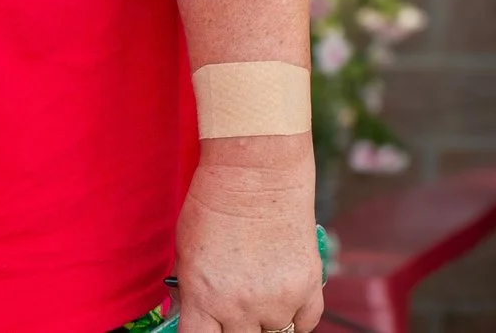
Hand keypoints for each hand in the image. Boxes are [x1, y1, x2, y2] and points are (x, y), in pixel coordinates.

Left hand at [175, 138, 321, 332]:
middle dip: (233, 329)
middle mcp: (241, 306)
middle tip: (233, 312)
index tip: (204, 328)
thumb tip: (194, 315)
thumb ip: (193, 291)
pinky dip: (295, 317)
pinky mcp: (309, 290)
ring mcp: (278, 302)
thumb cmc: (213, 206)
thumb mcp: (187, 251)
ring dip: (266, 322)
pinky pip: (304, 324)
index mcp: (203, 296)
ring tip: (257, 295)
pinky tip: (282, 296)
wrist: (255, 177)